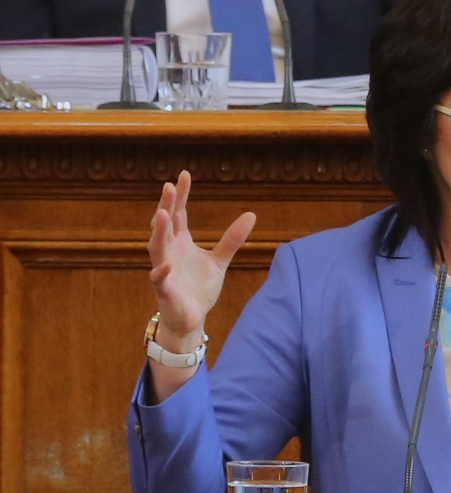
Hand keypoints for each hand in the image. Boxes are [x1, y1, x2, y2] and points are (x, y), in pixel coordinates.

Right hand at [147, 170, 255, 350]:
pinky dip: (161, 271)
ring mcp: (164, 270)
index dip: (180, 195)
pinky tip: (168, 263)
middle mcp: (169, 252)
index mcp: (180, 242)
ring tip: (161, 214)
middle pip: (164, 225)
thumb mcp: (220, 260)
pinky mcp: (164, 290)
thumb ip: (232, 239)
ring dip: (158, 232)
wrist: (192, 318)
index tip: (184, 175)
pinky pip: (159, 278)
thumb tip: (251, 214)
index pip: (178, 213)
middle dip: (165, 206)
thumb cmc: (200, 287)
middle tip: (168, 186)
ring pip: (157, 248)